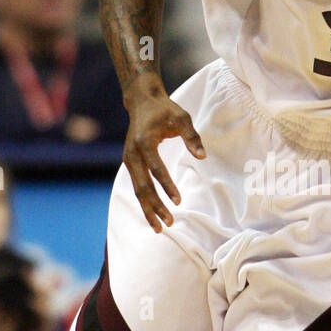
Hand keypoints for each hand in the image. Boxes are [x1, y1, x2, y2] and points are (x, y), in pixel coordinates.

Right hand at [123, 74, 205, 231]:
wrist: (141, 102)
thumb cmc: (164, 110)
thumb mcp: (182, 118)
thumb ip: (192, 137)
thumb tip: (202, 157)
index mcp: (144, 142)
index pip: (156, 168)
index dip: (167, 185)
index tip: (179, 200)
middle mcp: (132, 153)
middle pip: (142, 186)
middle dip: (155, 206)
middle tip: (169, 223)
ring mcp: (128, 160)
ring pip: (137, 190)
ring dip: (148, 209)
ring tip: (160, 228)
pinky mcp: (130, 163)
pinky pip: (137, 186)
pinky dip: (145, 202)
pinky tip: (153, 215)